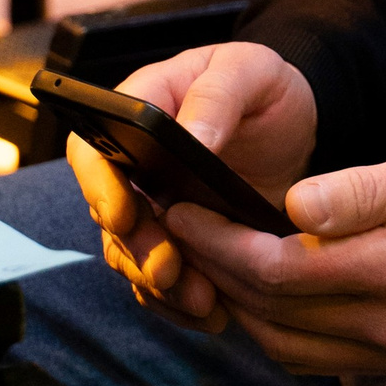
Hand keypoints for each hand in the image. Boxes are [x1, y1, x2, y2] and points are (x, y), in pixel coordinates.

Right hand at [67, 41, 316, 331]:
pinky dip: (179, 304)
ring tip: (202, 300)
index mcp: (137, 113)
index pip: (92, 151)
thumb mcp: (251, 71)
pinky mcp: (177, 244)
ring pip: (132, 257)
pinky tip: (212, 315)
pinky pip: (161, 283)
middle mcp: (132, 167)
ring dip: (158, 285)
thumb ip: (218, 94)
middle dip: (136, 250)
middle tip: (170, 271)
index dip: (100, 186)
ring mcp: (152, 209)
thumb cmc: (263, 89)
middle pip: (109, 216)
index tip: (125, 215)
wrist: (293, 129)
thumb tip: (192, 136)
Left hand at [164, 141, 385, 376]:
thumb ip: (362, 192)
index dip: (220, 243)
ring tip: (213, 254)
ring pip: (284, 345)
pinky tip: (263, 290)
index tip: (185, 207)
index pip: (278, 271)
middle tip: (182, 225)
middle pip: (270, 313)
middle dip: (216, 270)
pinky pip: (313, 356)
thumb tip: (292, 207)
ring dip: (239, 305)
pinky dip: (274, 328)